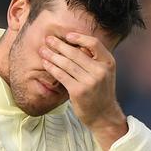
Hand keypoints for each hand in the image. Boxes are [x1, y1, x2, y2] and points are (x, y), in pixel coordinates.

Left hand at [39, 33, 127, 150]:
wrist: (103, 115)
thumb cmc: (100, 91)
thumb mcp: (104, 73)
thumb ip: (94, 59)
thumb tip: (74, 43)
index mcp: (108, 63)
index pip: (93, 43)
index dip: (79, 37)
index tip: (67, 35)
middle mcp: (100, 71)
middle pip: (76, 52)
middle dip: (59, 45)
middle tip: (48, 39)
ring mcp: (89, 81)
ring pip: (66, 63)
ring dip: (52, 55)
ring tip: (43, 50)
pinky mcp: (78, 91)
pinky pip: (62, 75)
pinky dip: (52, 68)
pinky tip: (46, 63)